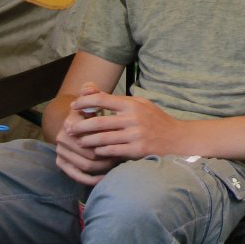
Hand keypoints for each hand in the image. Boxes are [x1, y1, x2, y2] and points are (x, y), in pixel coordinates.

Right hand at [53, 87, 120, 184]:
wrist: (77, 125)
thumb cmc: (91, 115)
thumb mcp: (93, 103)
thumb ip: (92, 94)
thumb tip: (90, 87)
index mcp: (70, 122)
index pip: (91, 136)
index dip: (108, 140)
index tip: (123, 142)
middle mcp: (62, 137)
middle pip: (89, 153)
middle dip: (107, 156)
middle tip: (123, 156)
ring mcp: (61, 152)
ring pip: (86, 165)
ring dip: (103, 167)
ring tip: (117, 164)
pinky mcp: (62, 164)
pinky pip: (78, 176)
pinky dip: (92, 179)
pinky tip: (105, 179)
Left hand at [62, 87, 190, 162]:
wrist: (176, 139)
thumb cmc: (155, 120)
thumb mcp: (140, 104)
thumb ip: (118, 100)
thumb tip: (93, 92)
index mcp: (132, 104)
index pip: (102, 99)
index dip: (84, 102)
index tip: (74, 106)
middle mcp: (133, 118)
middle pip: (97, 121)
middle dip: (79, 125)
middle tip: (68, 128)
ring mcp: (135, 135)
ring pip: (102, 138)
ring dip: (86, 140)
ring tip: (78, 141)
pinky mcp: (136, 150)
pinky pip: (111, 150)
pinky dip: (100, 151)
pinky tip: (95, 151)